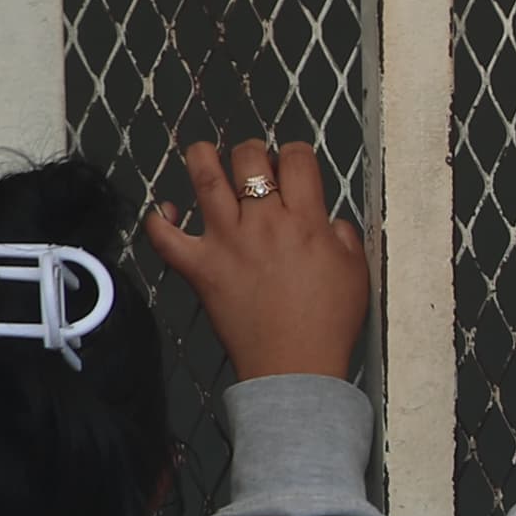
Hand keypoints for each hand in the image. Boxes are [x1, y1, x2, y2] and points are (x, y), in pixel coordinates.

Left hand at [140, 137, 365, 380]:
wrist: (295, 365)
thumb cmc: (330, 323)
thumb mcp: (358, 273)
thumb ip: (345, 238)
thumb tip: (329, 222)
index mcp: (306, 222)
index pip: (297, 161)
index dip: (295, 153)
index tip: (294, 161)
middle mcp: (263, 222)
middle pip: (249, 160)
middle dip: (252, 150)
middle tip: (253, 160)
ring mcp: (226, 241)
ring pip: (204, 179)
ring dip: (201, 157)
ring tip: (203, 153)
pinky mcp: (199, 266)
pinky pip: (164, 235)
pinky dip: (158, 219)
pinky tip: (165, 211)